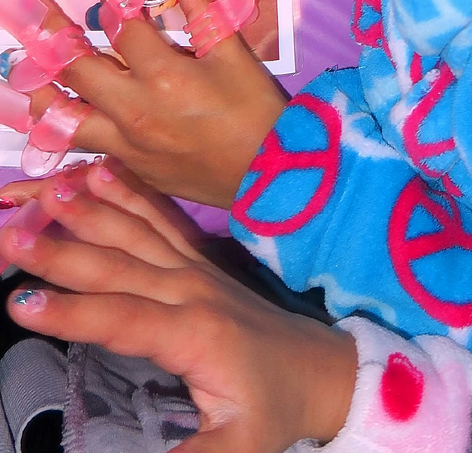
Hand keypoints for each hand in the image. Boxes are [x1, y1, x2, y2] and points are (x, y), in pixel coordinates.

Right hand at [0, 162, 357, 451]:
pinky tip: (100, 170)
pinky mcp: (197, 260)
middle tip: (10, 233)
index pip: (122, 318)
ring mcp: (195, 268)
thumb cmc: (271, 409)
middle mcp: (191, 290)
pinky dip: (129, 191)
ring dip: (89, 209)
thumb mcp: (237, 447)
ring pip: (134, 232)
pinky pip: (159, 218)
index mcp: (194, 333)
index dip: (71, 311)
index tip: (20, 303)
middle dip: (61, 250)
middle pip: (118, 265)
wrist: (317, 368)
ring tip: (48, 188)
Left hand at [1, 0, 285, 209]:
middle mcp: (134, 111)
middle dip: (47, 32)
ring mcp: (125, 144)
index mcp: (165, 77)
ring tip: (20, 67)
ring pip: (63, 117)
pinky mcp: (127, 166)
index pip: (121, 29)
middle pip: (76, 68)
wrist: (266, 176)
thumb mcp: (234, 55)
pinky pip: (81, 145)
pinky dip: (60, 127)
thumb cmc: (255, 111)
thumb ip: (204, 10)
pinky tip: (48, 114)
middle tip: (21, 6)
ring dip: (39, 89)